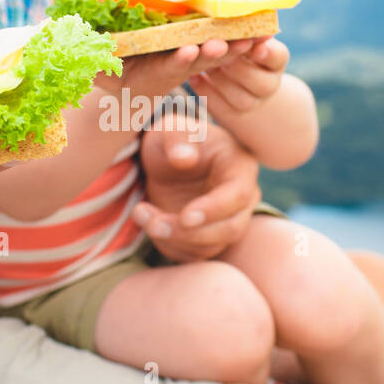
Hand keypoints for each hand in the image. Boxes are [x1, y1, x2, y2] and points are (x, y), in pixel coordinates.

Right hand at [95, 37, 258, 105]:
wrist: (128, 90)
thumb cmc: (107, 77)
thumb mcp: (96, 71)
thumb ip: (90, 60)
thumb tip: (62, 41)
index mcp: (153, 75)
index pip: (168, 67)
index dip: (178, 61)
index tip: (189, 53)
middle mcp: (174, 67)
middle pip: (198, 60)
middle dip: (213, 52)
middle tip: (227, 43)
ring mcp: (188, 58)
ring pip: (215, 51)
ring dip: (233, 44)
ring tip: (253, 35)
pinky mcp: (198, 48)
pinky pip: (221, 41)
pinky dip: (238, 35)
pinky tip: (258, 26)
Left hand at [136, 118, 260, 261]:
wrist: (166, 160)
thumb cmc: (173, 139)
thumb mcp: (171, 129)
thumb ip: (177, 138)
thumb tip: (183, 159)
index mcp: (240, 166)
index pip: (238, 195)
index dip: (213, 209)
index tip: (185, 216)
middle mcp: (242, 198)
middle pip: (230, 228)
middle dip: (190, 232)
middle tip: (153, 224)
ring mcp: (228, 221)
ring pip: (210, 245)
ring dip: (173, 239)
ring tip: (141, 213)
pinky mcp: (209, 238)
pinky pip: (194, 254)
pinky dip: (168, 245)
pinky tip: (148, 221)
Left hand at [189, 36, 287, 113]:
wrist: (232, 72)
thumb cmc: (233, 40)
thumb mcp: (240, 32)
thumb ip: (241, 27)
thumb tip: (232, 5)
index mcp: (276, 59)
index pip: (278, 57)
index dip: (268, 53)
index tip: (255, 47)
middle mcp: (269, 84)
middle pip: (261, 84)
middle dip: (237, 67)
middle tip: (217, 49)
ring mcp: (253, 102)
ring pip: (241, 100)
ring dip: (220, 80)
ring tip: (202, 64)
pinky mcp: (232, 113)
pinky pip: (221, 108)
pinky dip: (206, 91)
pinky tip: (194, 78)